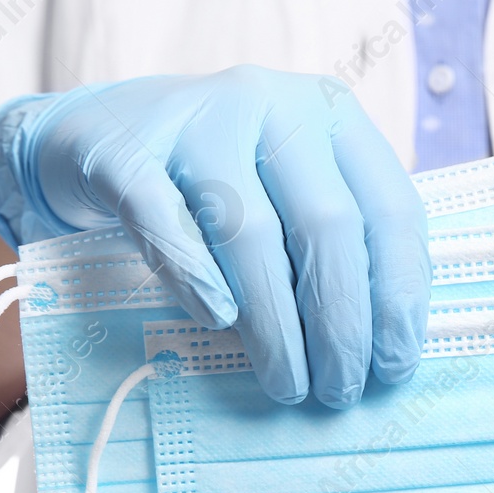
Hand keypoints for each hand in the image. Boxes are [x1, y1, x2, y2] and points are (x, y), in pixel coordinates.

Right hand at [0, 65, 429, 407]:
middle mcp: (272, 103)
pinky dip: (195, 276)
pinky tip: (219, 322)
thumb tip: (380, 350)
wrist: (93, 135)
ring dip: (275, 324)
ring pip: (250, 230)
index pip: (391, 208)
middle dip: (340, 323)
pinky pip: (164, 220)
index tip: (396, 364)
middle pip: (327, 225)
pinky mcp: (124, 149)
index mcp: (330, 113)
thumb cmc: (212, 184)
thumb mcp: (287, 194)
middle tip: (340, 390)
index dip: (400, 294)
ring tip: (287, 383)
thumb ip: (335, 248)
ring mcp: (196, 118)